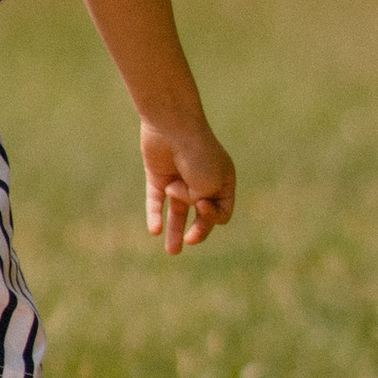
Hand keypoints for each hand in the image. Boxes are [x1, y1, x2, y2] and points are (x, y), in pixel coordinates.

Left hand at [141, 116, 234, 255]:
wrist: (172, 126)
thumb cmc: (197, 155)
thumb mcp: (208, 186)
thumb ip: (198, 205)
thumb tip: (180, 204)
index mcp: (223, 181)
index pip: (222, 212)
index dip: (212, 217)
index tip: (202, 205)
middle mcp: (202, 181)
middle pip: (201, 214)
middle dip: (198, 230)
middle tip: (190, 241)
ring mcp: (180, 179)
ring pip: (177, 211)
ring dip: (176, 231)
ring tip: (173, 252)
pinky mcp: (159, 176)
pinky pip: (157, 200)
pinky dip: (156, 214)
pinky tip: (154, 231)